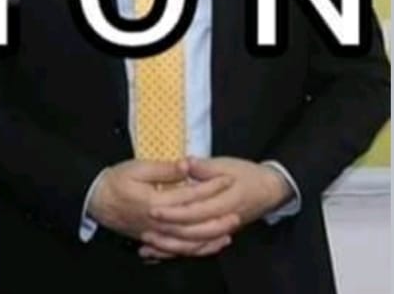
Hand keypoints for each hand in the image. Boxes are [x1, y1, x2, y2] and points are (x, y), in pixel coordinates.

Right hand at [89, 158, 236, 254]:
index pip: (190, 195)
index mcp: (155, 201)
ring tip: (227, 232)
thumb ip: (163, 169)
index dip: (210, 187)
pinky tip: (207, 245)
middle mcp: (158, 222)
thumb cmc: (114, 182)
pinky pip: (178, 250)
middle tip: (236, 214)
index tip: (226, 180)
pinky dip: (195, 249)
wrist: (95, 201)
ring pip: (189, 241)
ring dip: (210, 238)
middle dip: (217, 220)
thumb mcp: (136, 168)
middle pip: (194, 224)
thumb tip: (187, 165)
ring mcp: (156, 234)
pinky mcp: (153, 240)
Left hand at [139, 157, 291, 257]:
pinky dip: (180, 251)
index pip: (196, 211)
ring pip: (195, 245)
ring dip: (171, 247)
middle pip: (193, 232)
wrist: (271, 189)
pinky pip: (198, 248)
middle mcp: (224, 220)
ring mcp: (222, 230)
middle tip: (145, 229)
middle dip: (168, 232)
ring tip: (148, 245)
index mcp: (226, 201)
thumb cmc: (248, 174)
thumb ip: (205, 167)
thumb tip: (185, 164)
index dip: (174, 211)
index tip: (152, 209)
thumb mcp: (228, 165)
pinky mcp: (218, 234)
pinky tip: (161, 252)